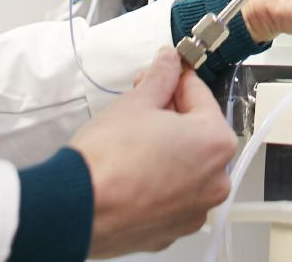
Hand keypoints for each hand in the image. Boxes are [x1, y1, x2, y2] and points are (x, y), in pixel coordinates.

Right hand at [64, 47, 236, 257]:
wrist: (77, 208)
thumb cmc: (108, 159)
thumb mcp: (137, 102)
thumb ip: (161, 77)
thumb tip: (168, 62)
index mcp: (215, 142)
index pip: (201, 95)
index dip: (177, 79)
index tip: (165, 72)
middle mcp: (214, 180)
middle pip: (197, 132)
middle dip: (171, 113)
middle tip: (143, 102)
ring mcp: (194, 209)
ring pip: (186, 165)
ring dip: (166, 147)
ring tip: (134, 137)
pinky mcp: (172, 229)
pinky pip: (172, 194)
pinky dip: (158, 179)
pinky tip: (134, 169)